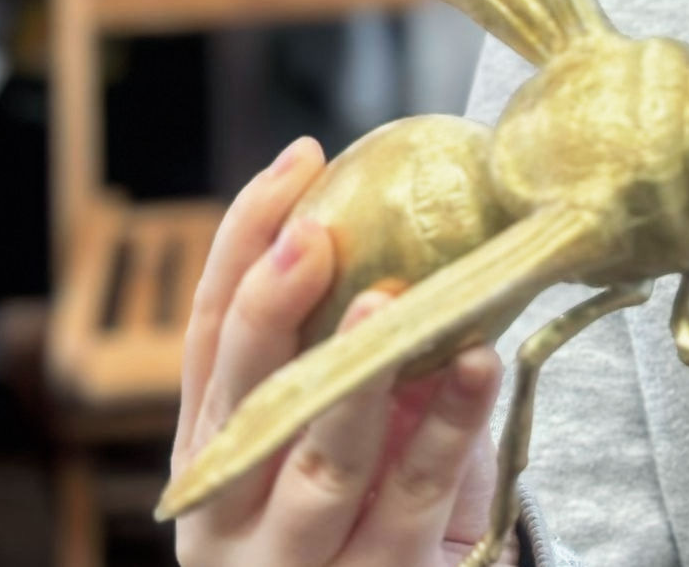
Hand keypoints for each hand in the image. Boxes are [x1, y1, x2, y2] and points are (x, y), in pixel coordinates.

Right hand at [171, 136, 509, 565]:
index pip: (208, 334)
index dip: (243, 243)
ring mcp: (296, 563)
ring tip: (389, 298)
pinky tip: (481, 362)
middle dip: (272, 310)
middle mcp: (230, 511)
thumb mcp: (346, 426)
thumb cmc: (376, 506)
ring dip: (358, 373)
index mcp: (215, 448)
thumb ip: (358, 348)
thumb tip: (413, 221)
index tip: (298, 163)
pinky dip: (452, 423)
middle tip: (315, 235)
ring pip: (321, 460)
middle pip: (242, 397)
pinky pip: (418, 494)